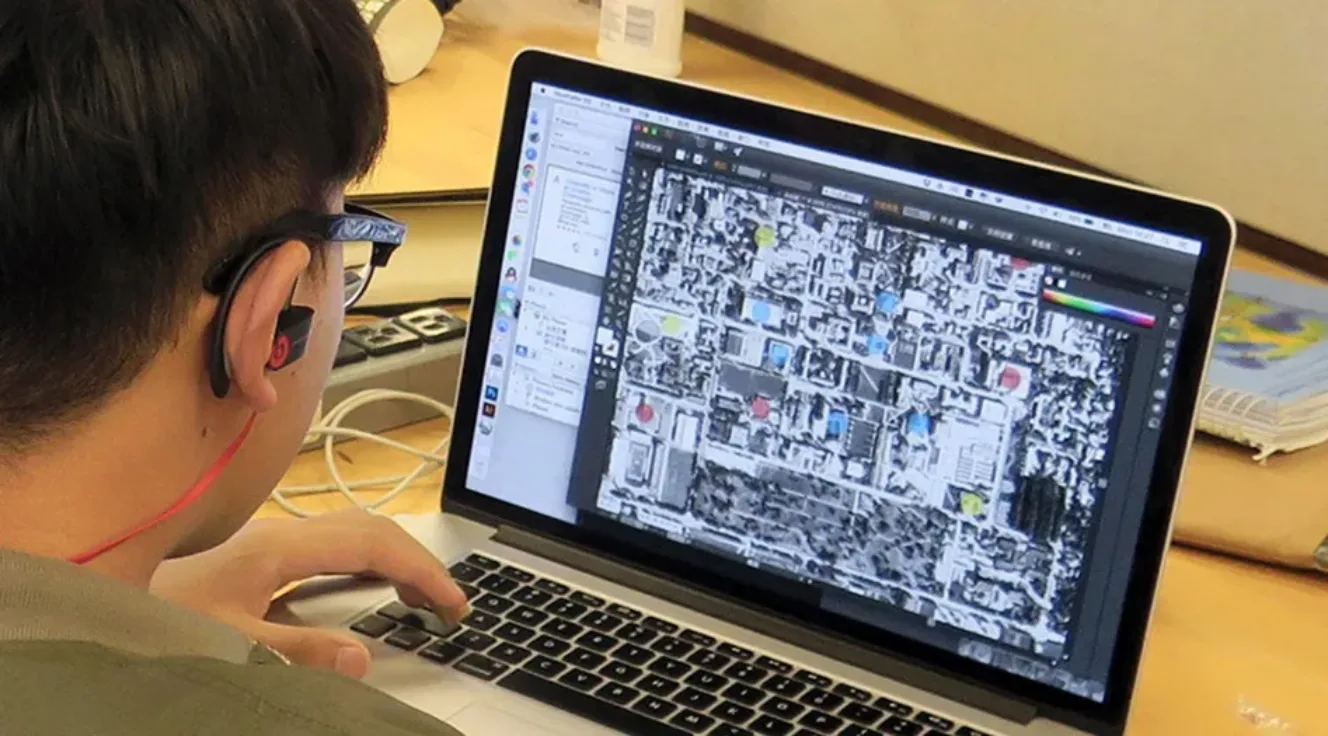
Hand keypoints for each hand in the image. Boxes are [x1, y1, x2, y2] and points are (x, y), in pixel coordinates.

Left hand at [151, 509, 469, 678]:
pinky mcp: (258, 553)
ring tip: (422, 595)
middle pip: (371, 529)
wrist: (93, 590)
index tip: (454, 602)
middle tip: (451, 603)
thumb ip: (296, 650)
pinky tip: (368, 585)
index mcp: (278, 548)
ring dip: (394, 558)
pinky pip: (332, 545)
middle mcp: (278, 533)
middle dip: (418, 560)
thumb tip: (361, 656)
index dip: (422, 570)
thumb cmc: (156, 616)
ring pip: (353, 532)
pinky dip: (367, 561)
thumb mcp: (228, 643)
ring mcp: (269, 540)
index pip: (373, 544)